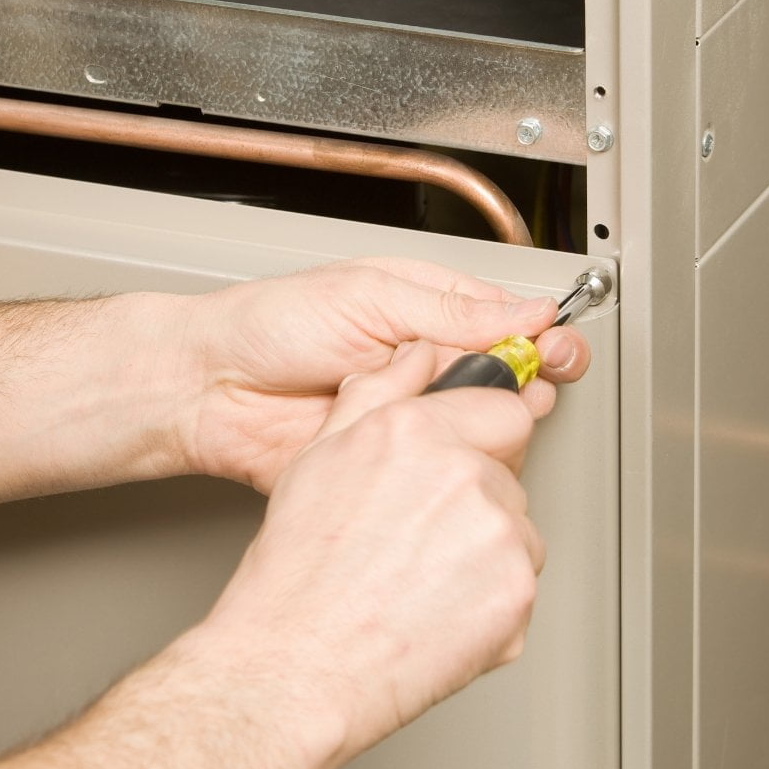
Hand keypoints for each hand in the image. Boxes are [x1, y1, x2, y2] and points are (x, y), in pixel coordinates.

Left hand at [179, 257, 590, 492]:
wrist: (211, 390)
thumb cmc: (271, 326)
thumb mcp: (369, 298)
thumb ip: (450, 311)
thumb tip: (526, 310)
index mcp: (428, 311)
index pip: (509, 322)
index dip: (542, 337)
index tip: (556, 349)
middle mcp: (427, 364)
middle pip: (508, 377)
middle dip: (531, 380)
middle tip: (533, 381)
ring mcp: (413, 416)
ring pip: (483, 428)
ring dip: (494, 422)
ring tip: (482, 410)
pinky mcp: (394, 463)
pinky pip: (441, 470)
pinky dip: (454, 465)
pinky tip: (452, 449)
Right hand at [199, 341, 544, 759]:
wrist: (295, 668)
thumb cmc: (296, 577)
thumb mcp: (319, 458)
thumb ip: (378, 393)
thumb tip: (415, 356)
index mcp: (417, 432)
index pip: (503, 410)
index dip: (481, 442)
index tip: (462, 469)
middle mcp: (464, 474)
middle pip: (509, 477)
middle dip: (477, 504)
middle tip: (417, 543)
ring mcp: (498, 534)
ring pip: (518, 533)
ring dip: (484, 555)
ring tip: (419, 584)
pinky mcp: (517, 592)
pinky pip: (521, 588)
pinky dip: (490, 605)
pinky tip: (436, 614)